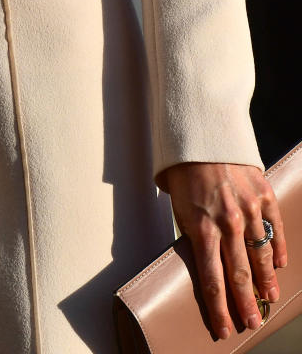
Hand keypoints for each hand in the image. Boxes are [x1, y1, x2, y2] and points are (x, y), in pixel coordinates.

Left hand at [159, 162, 285, 340]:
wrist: (201, 130)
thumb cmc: (183, 170)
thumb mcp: (178, 205)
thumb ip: (193, 234)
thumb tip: (204, 262)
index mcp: (202, 227)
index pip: (212, 280)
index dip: (219, 308)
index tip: (223, 329)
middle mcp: (228, 221)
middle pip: (240, 274)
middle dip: (246, 303)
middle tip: (251, 323)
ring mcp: (249, 207)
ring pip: (261, 254)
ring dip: (266, 280)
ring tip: (269, 298)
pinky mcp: (262, 193)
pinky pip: (275, 227)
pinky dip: (278, 248)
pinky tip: (279, 264)